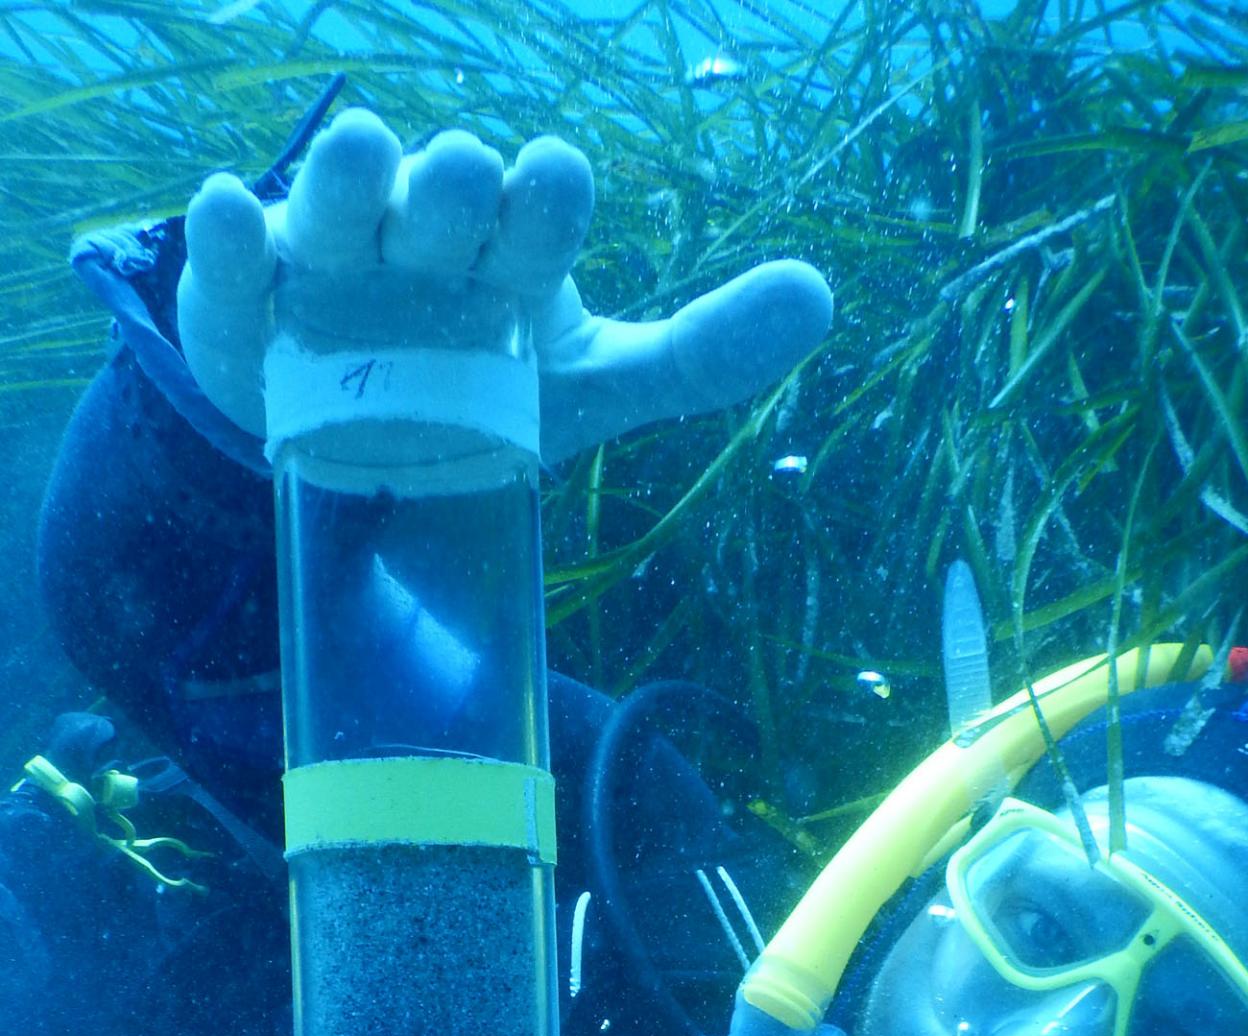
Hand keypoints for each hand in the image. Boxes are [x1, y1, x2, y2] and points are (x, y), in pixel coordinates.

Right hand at [179, 107, 831, 465]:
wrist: (371, 458)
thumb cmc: (489, 395)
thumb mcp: (600, 384)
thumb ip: (703, 353)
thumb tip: (823, 293)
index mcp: (509, 249)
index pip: (537, 200)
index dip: (546, 198)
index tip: (553, 194)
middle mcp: (425, 241)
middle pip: (441, 185)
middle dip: (454, 191)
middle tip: (458, 206)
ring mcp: (334, 268)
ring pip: (339, 199)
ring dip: (353, 180)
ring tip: (365, 173)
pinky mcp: (251, 306)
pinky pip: (232, 263)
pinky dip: (231, 240)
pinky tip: (236, 218)